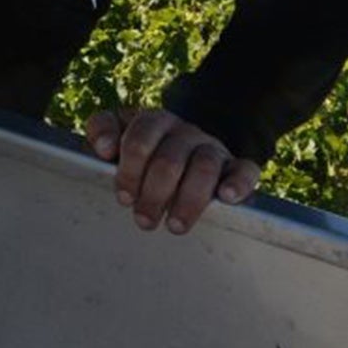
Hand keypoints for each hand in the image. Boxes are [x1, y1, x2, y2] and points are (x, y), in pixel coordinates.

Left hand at [84, 107, 260, 233]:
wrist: (187, 147)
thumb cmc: (146, 149)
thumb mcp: (120, 133)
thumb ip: (102, 129)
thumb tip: (104, 147)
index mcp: (154, 122)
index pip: (139, 141)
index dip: (129, 171)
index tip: (123, 198)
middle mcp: (185, 132)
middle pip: (169, 160)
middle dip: (154, 194)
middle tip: (144, 220)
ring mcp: (212, 148)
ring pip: (204, 167)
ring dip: (188, 200)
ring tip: (175, 225)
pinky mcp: (237, 166)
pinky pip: (246, 169)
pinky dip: (238, 183)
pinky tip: (227, 198)